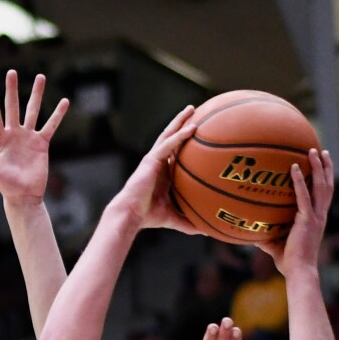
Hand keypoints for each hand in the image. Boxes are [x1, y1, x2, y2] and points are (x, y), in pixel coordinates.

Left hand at [0, 70, 68, 205]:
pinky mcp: (42, 143)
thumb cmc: (5, 186)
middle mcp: (13, 134)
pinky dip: (58, 114)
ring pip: (33, 111)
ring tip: (41, 77)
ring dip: (36, 94)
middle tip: (12, 72)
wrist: (24, 195)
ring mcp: (28, 137)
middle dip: (12, 90)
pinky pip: (51, 126)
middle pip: (13, 107)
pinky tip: (64, 101)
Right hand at [111, 108, 199, 233]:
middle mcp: (158, 162)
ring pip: (168, 135)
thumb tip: (207, 231)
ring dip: (180, 121)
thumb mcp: (174, 218)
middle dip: (182, 123)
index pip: (175, 152)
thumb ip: (189, 222)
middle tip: (195, 111)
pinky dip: (179, 136)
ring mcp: (153, 159)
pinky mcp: (150, 160)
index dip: (184, 141)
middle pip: (172, 138)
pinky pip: (167, 145)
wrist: (131, 215)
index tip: (198, 133)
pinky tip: (191, 127)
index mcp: (163, 173)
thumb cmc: (148, 217)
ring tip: (192, 109)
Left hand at [263, 149, 334, 269]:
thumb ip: (267, 238)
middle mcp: (320, 216)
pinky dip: (299, 181)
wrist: (298, 272)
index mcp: (317, 220)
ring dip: (318, 168)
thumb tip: (251, 234)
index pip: (324, 196)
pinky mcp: (307, 220)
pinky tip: (293, 167)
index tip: (323, 166)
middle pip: (327, 186)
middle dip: (326, 168)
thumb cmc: (289, 262)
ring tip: (313, 152)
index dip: (325, 180)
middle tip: (322, 152)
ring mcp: (316, 217)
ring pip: (321, 187)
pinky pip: (304, 196)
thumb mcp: (276, 246)